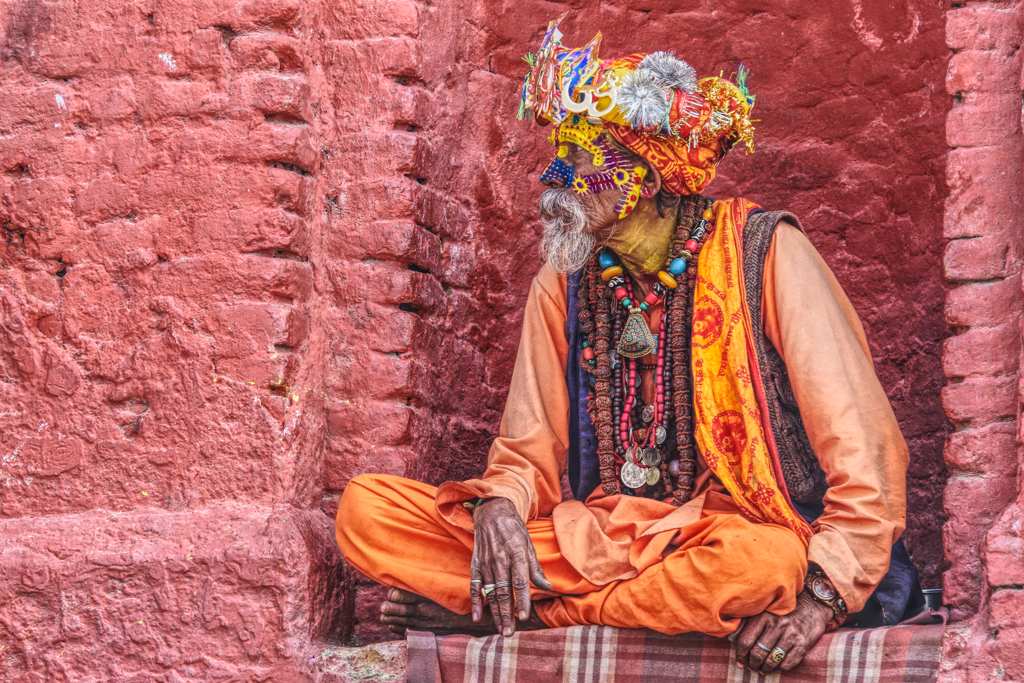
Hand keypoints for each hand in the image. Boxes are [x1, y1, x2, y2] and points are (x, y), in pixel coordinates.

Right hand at [470, 498, 552, 636]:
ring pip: (491, 592)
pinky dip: (475, 602)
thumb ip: (535, 568)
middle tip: (509, 633)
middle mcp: (500, 560)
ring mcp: (486, 562)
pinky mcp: (476, 563)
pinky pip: (474, 585)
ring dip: (494, 612)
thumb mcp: (528, 544)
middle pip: (504, 592)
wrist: (491, 511)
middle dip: (507, 614)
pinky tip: (477, 616)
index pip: (521, 582)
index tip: (525, 617)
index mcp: (517, 554)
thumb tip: (547, 587)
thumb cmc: (514, 529)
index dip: (523, 601)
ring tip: (500, 629)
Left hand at [734, 589, 832, 674]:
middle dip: (752, 664)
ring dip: (765, 669)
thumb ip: (748, 621)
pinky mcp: (803, 643)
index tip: (740, 662)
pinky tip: (777, 666)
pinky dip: (780, 668)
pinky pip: (787, 663)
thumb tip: (731, 637)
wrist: (813, 605)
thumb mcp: (765, 610)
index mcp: (763, 616)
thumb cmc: (784, 610)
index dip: (740, 654)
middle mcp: (776, 624)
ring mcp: (790, 634)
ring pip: (771, 660)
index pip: (745, 640)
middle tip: (751, 667)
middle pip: (757, 652)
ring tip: (762, 670)